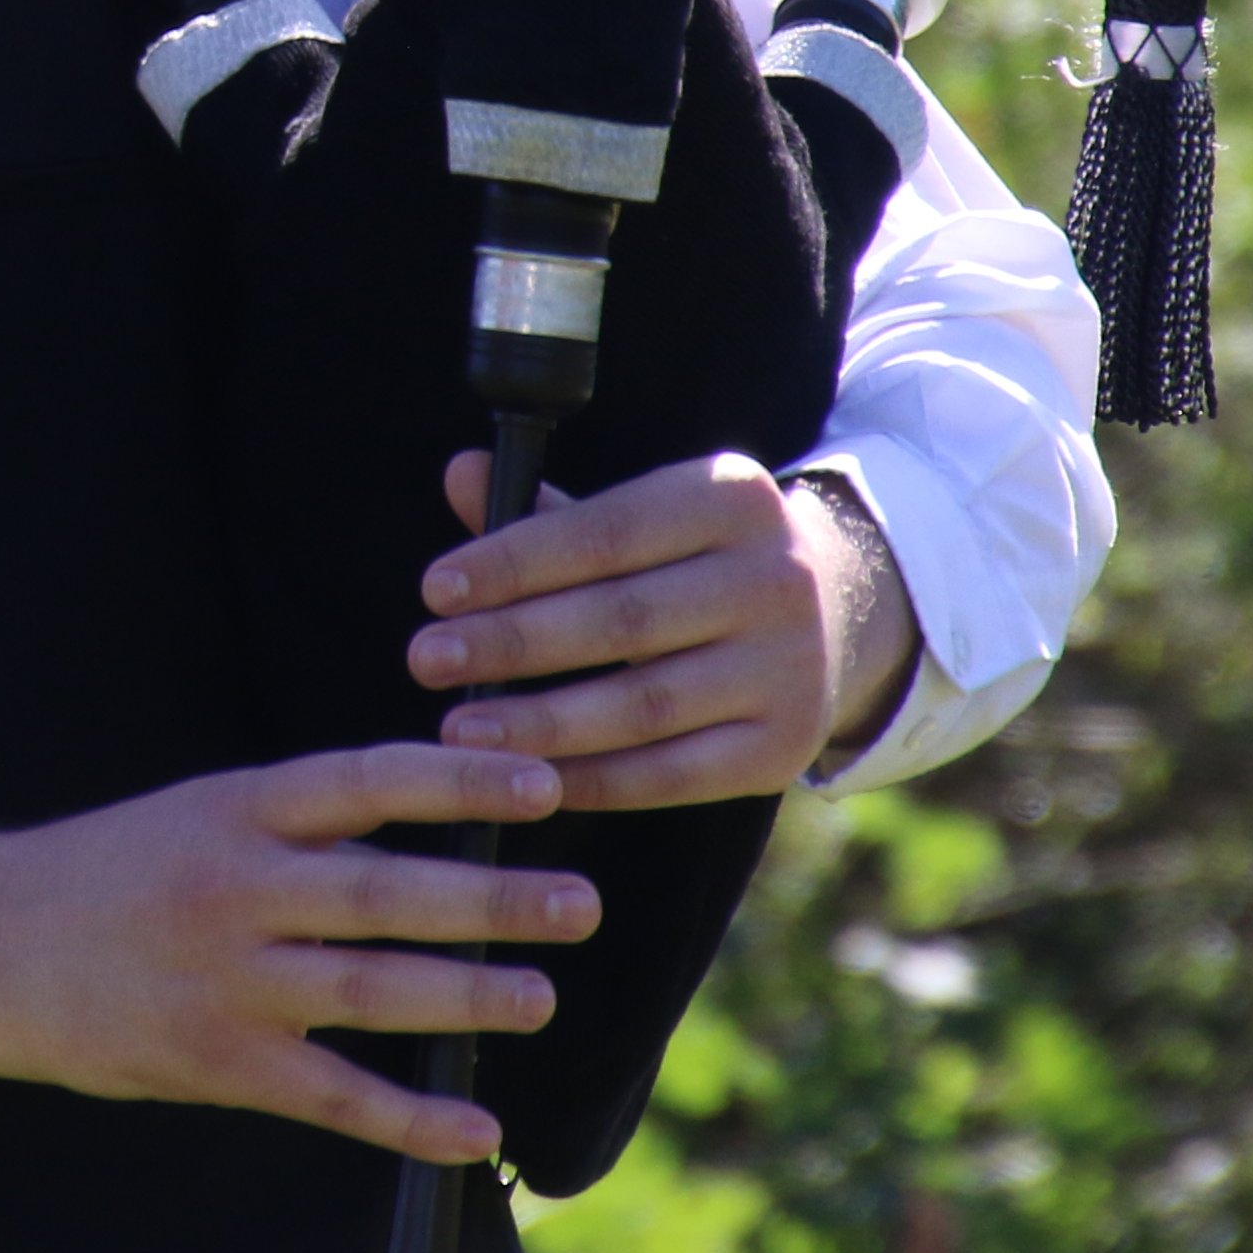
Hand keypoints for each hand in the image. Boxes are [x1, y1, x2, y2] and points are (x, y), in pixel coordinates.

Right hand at [0, 743, 597, 1161]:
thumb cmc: (113, 870)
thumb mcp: (201, 810)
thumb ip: (303, 820)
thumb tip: (430, 817)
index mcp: (236, 806)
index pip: (366, 783)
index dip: (458, 784)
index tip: (542, 784)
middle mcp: (235, 888)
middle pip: (383, 892)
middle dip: (489, 901)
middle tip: (579, 902)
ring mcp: (227, 982)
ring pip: (367, 991)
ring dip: (465, 997)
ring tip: (541, 994)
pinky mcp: (217, 1065)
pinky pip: (331, 1097)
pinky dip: (409, 1119)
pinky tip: (475, 1129)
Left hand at [406, 452, 917, 806]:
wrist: (826, 618)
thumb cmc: (689, 558)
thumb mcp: (638, 517)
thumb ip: (548, 510)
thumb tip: (461, 474)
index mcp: (732, 497)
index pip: (604, 532)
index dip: (514, 563)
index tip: (435, 591)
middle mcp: (775, 578)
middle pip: (620, 619)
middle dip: (512, 642)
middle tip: (426, 659)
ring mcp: (789, 668)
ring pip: (643, 704)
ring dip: (541, 722)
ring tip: (460, 727)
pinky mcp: (784, 747)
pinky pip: (672, 773)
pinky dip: (593, 778)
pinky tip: (528, 776)